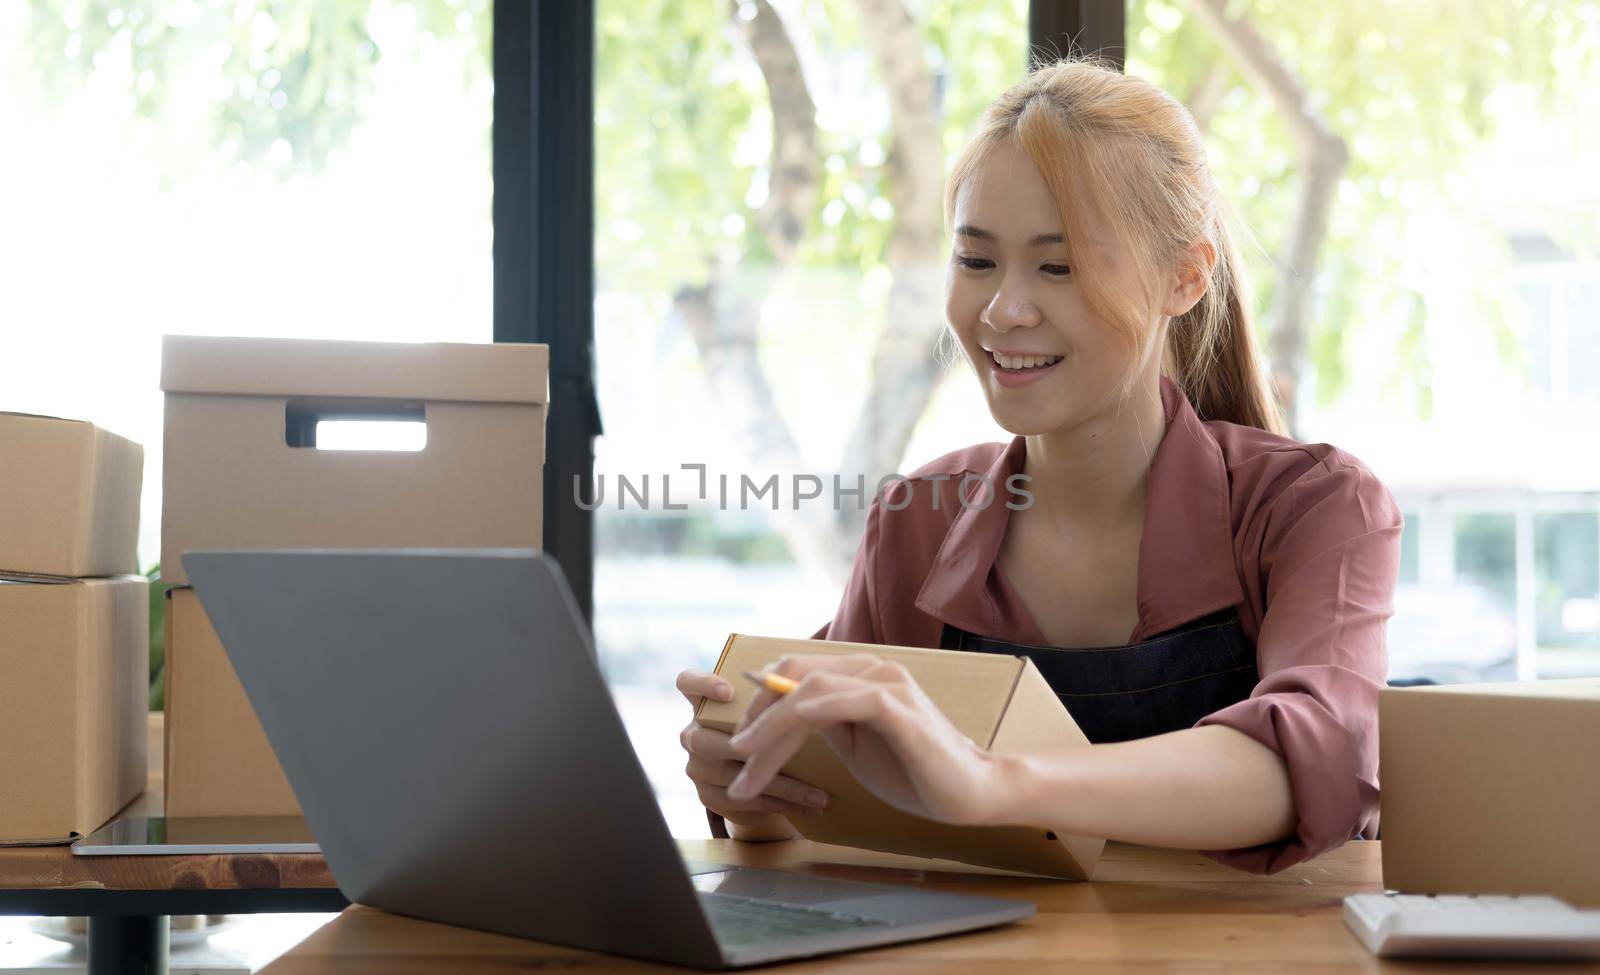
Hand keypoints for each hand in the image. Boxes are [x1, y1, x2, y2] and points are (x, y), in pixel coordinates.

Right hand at [675, 669, 828, 840]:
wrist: (761, 779)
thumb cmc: (772, 730)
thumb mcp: (771, 709)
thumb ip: (778, 696)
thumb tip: (812, 684)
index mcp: (705, 702)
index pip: (687, 683)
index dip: (702, 685)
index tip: (729, 692)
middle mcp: (693, 733)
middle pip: (705, 737)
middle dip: (750, 746)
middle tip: (790, 748)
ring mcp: (697, 767)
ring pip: (736, 773)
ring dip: (785, 785)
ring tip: (822, 793)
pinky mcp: (709, 796)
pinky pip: (747, 800)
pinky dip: (785, 803)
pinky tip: (814, 806)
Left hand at [724, 655, 1003, 825]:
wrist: (972, 792)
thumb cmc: (915, 771)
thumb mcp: (856, 744)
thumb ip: (824, 724)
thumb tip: (778, 717)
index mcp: (860, 676)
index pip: (795, 674)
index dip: (759, 702)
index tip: (738, 741)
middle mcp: (872, 670)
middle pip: (795, 678)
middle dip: (757, 719)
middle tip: (734, 758)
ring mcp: (889, 687)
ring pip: (813, 691)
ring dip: (773, 726)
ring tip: (747, 760)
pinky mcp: (903, 712)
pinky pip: (854, 702)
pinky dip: (818, 710)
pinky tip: (795, 725)